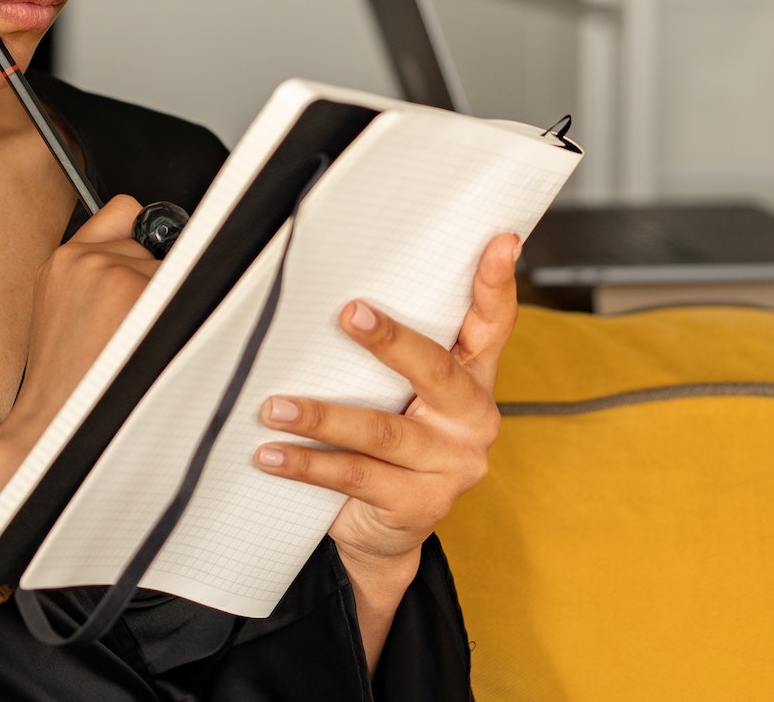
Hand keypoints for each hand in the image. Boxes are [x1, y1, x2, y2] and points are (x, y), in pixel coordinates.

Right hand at [0, 195, 158, 450]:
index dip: (143, 238)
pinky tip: (154, 346)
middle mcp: (87, 259)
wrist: (54, 426)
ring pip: (173, 271)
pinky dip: (181, 319)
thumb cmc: (68, 379)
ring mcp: (114, 274)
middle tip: (135, 326)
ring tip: (140, 343)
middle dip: (154, 281)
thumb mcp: (65, 309)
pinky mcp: (139, 294)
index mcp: (64, 260)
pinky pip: (186, 290)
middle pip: (156, 245)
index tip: (154, 254)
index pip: (125, 212)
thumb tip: (151, 248)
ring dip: (167, 304)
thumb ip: (97, 269)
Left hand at [253, 232, 521, 578]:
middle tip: (349, 312)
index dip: (497, 283)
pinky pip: (356, 475)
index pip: (493, 324)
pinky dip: (307, 463)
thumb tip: (336, 295)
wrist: (382, 531)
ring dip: (322, 416)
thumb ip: (389, 354)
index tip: (501, 241)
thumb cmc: (385, 444)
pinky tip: (271, 454)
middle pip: (435, 370)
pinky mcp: (420, 502)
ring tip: (274, 406)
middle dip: (390, 340)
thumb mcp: (397, 393)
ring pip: (382, 430)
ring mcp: (451, 464)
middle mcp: (472, 418)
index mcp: (472, 378)